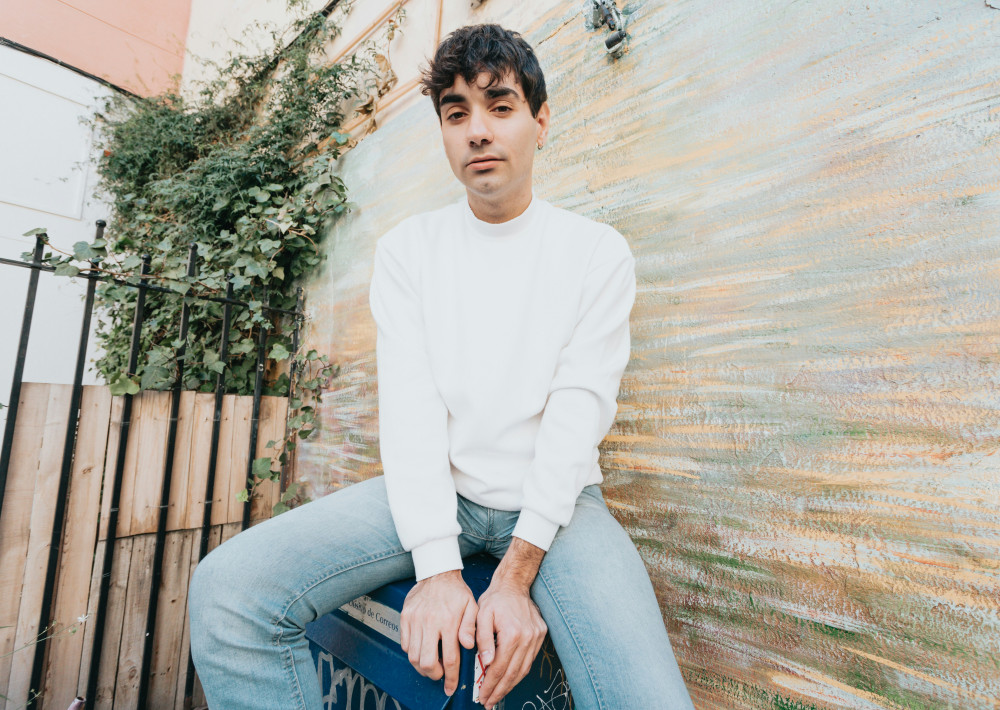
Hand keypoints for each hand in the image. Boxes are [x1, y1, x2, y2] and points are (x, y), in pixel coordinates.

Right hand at [399, 570, 477, 695]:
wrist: (437, 572)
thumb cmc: (457, 592)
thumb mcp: (472, 606)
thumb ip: (470, 627)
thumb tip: (469, 646)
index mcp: (449, 621)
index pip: (450, 658)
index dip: (451, 677)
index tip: (451, 686)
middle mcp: (430, 621)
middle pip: (427, 661)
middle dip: (434, 674)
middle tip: (440, 675)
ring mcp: (415, 619)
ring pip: (413, 656)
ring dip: (421, 667)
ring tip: (431, 666)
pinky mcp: (405, 617)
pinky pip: (404, 644)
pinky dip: (412, 652)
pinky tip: (422, 650)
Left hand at [476, 540, 546, 708]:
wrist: (514, 584)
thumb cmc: (495, 599)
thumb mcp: (482, 615)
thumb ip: (483, 639)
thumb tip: (486, 662)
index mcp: (512, 633)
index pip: (499, 667)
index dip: (490, 684)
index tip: (482, 696)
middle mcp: (528, 637)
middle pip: (513, 673)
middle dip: (499, 690)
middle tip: (488, 702)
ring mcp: (536, 637)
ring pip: (523, 669)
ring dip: (510, 685)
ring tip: (498, 695)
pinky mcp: (540, 635)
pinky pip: (529, 660)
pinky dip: (519, 672)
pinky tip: (510, 679)